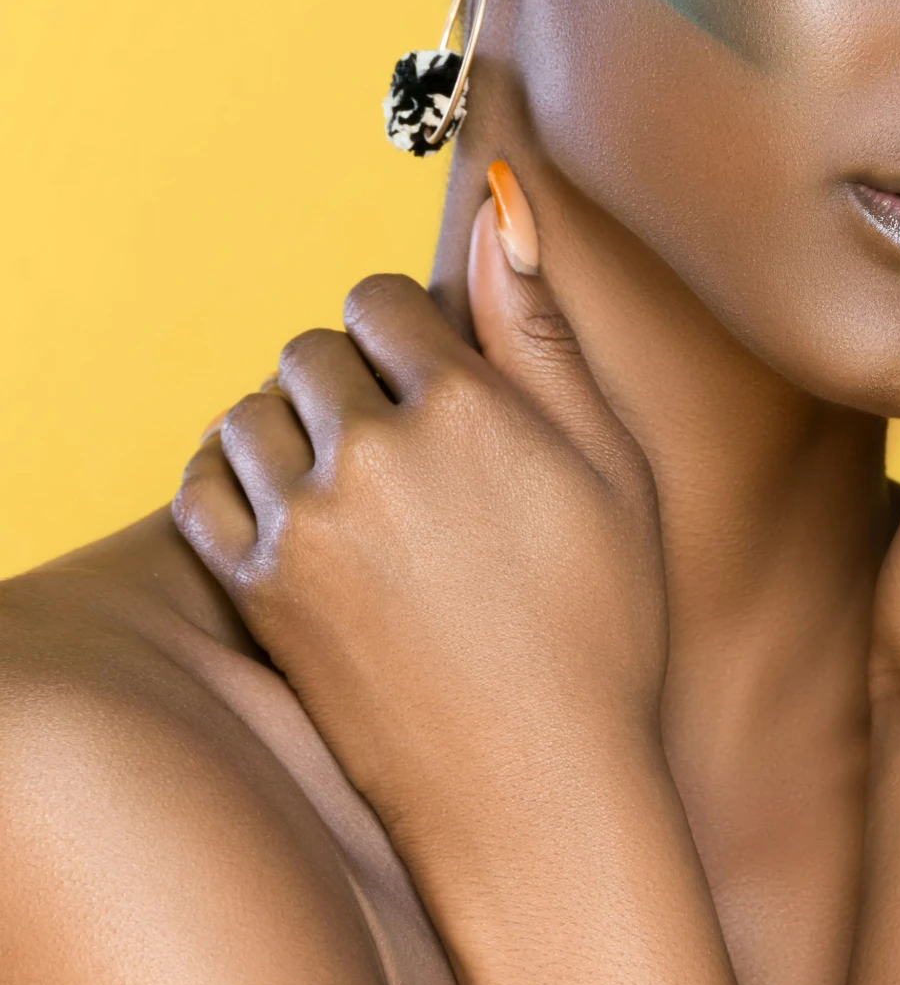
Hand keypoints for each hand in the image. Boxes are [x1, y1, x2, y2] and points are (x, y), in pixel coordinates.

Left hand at [172, 165, 666, 874]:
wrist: (535, 789)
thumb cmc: (601, 625)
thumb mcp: (610, 466)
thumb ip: (541, 327)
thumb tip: (500, 195)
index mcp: (468, 405)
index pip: (382, 301)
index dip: (410, 338)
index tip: (440, 388)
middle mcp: (374, 450)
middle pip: (312, 349)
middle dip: (352, 379)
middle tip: (404, 451)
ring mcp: (307, 523)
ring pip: (253, 412)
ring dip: (291, 429)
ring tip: (350, 487)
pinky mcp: (260, 590)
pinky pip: (204, 488)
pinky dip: (235, 483)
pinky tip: (290, 514)